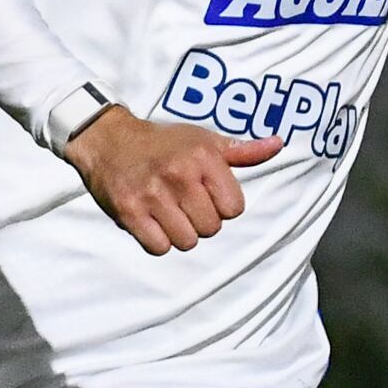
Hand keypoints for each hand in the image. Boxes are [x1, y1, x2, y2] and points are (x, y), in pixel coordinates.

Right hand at [66, 106, 282, 253]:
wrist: (109, 141)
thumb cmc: (164, 144)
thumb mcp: (204, 140)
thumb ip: (243, 150)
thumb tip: (278, 144)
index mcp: (202, 157)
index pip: (234, 208)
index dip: (222, 206)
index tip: (206, 194)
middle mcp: (178, 175)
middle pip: (211, 228)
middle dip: (201, 221)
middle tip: (184, 204)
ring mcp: (152, 195)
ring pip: (187, 241)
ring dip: (180, 233)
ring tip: (169, 213)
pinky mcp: (129, 212)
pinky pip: (159, 247)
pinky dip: (158, 240)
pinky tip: (153, 222)